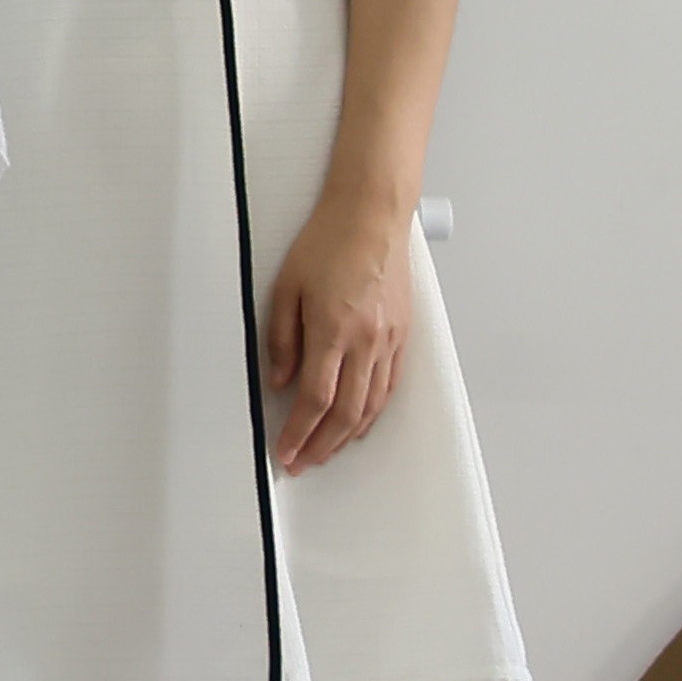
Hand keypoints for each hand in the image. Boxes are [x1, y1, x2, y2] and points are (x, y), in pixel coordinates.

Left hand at [267, 189, 419, 476]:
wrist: (370, 218)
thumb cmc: (327, 243)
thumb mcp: (285, 286)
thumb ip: (281, 338)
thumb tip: (280, 380)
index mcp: (333, 330)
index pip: (316, 398)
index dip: (299, 431)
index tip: (286, 450)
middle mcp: (366, 342)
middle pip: (346, 412)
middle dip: (323, 444)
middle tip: (304, 462)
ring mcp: (388, 341)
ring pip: (372, 404)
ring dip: (349, 435)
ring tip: (328, 451)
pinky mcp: (401, 336)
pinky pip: (389, 385)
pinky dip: (374, 411)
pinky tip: (362, 422)